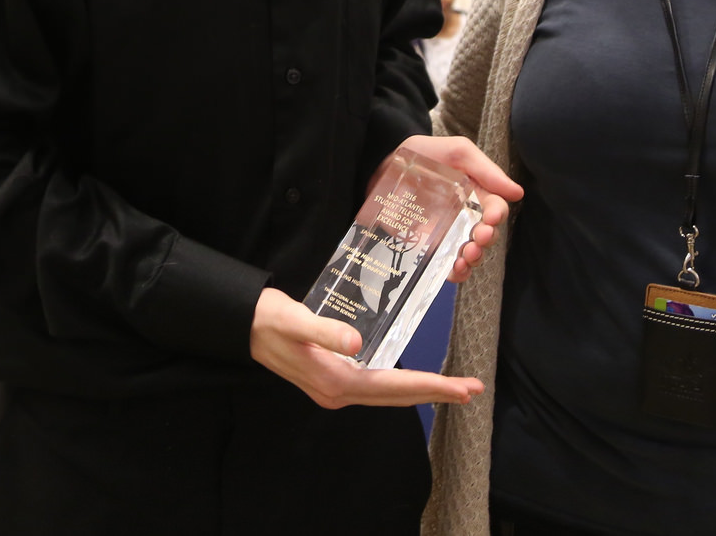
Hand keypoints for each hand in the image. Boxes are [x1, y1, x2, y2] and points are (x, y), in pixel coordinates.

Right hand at [249, 287, 482, 409]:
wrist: (243, 325)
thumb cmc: (269, 319)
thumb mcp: (294, 319)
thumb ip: (325, 330)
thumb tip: (357, 344)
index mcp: (335, 381)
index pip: (393, 387)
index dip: (431, 387)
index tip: (462, 389)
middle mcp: (338, 392)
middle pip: (397, 396)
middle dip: (436, 392)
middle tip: (473, 390)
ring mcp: (335, 388)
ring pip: (388, 393)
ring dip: (421, 390)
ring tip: (452, 387)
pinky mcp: (332, 378)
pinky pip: (376, 386)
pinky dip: (400, 384)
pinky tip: (412, 378)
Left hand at [380, 135, 524, 282]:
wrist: (383, 164)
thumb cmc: (424, 154)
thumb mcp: (457, 153)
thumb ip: (485, 170)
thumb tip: (517, 193)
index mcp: (477, 193)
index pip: (496, 208)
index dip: (497, 215)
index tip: (491, 218)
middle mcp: (465, 216)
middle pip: (486, 235)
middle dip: (487, 240)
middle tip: (479, 237)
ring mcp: (447, 233)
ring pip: (470, 254)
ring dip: (474, 259)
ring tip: (466, 255)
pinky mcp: (428, 246)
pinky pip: (447, 265)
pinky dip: (456, 273)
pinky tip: (454, 269)